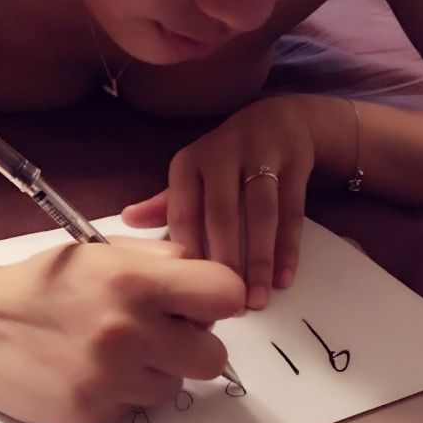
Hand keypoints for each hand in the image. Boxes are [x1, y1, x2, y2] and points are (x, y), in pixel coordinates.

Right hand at [0, 237, 244, 422]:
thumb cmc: (43, 284)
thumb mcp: (98, 253)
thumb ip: (159, 261)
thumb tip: (208, 283)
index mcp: (133, 282)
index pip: (225, 294)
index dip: (218, 300)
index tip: (200, 306)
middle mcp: (128, 332)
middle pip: (212, 357)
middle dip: (194, 348)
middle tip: (161, 337)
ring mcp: (110, 378)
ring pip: (174, 387)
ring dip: (154, 372)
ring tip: (113, 354)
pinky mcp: (93, 413)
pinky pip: (135, 407)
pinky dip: (122, 393)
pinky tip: (90, 373)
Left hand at [122, 95, 316, 310]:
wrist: (279, 120)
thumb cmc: (226, 160)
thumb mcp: (194, 176)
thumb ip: (166, 203)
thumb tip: (127, 220)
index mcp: (189, 163)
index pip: (184, 212)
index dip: (189, 253)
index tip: (191, 290)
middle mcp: (222, 154)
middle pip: (223, 213)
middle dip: (226, 260)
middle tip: (227, 302)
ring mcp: (261, 154)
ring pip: (262, 214)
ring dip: (260, 259)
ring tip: (258, 298)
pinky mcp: (295, 160)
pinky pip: (292, 210)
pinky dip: (288, 248)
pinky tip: (284, 279)